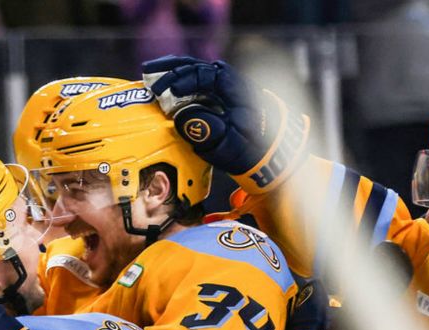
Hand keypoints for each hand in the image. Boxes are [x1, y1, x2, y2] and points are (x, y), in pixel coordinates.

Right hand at [142, 55, 308, 193]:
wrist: (277, 162)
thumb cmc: (255, 156)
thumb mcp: (230, 148)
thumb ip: (207, 131)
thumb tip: (183, 116)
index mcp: (241, 94)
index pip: (210, 76)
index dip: (187, 80)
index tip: (168, 92)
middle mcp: (237, 87)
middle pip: (203, 68)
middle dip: (175, 71)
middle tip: (151, 77)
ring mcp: (232, 92)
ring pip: (202, 72)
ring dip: (177, 71)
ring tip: (152, 72)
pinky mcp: (226, 101)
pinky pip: (203, 84)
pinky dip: (184, 82)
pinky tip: (168, 86)